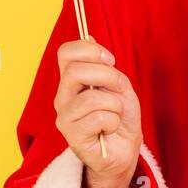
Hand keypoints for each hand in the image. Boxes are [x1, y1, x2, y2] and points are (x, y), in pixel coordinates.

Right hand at [54, 39, 142, 187]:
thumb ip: (104, 65)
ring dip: (115, 105)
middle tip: (120, 88)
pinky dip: (113, 122)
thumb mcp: (118, 85)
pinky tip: (109, 129)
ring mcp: (65, 118)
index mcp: (71, 81)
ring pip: (92, 98)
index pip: (66, 53)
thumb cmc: (120, 117)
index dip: (89, 50)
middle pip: (75, 72)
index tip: (110, 60)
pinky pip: (99, 118)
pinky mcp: (73, 137)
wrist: (125, 150)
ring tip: (115, 115)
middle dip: (107, 76)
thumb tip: (89, 37)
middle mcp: (63, 97)